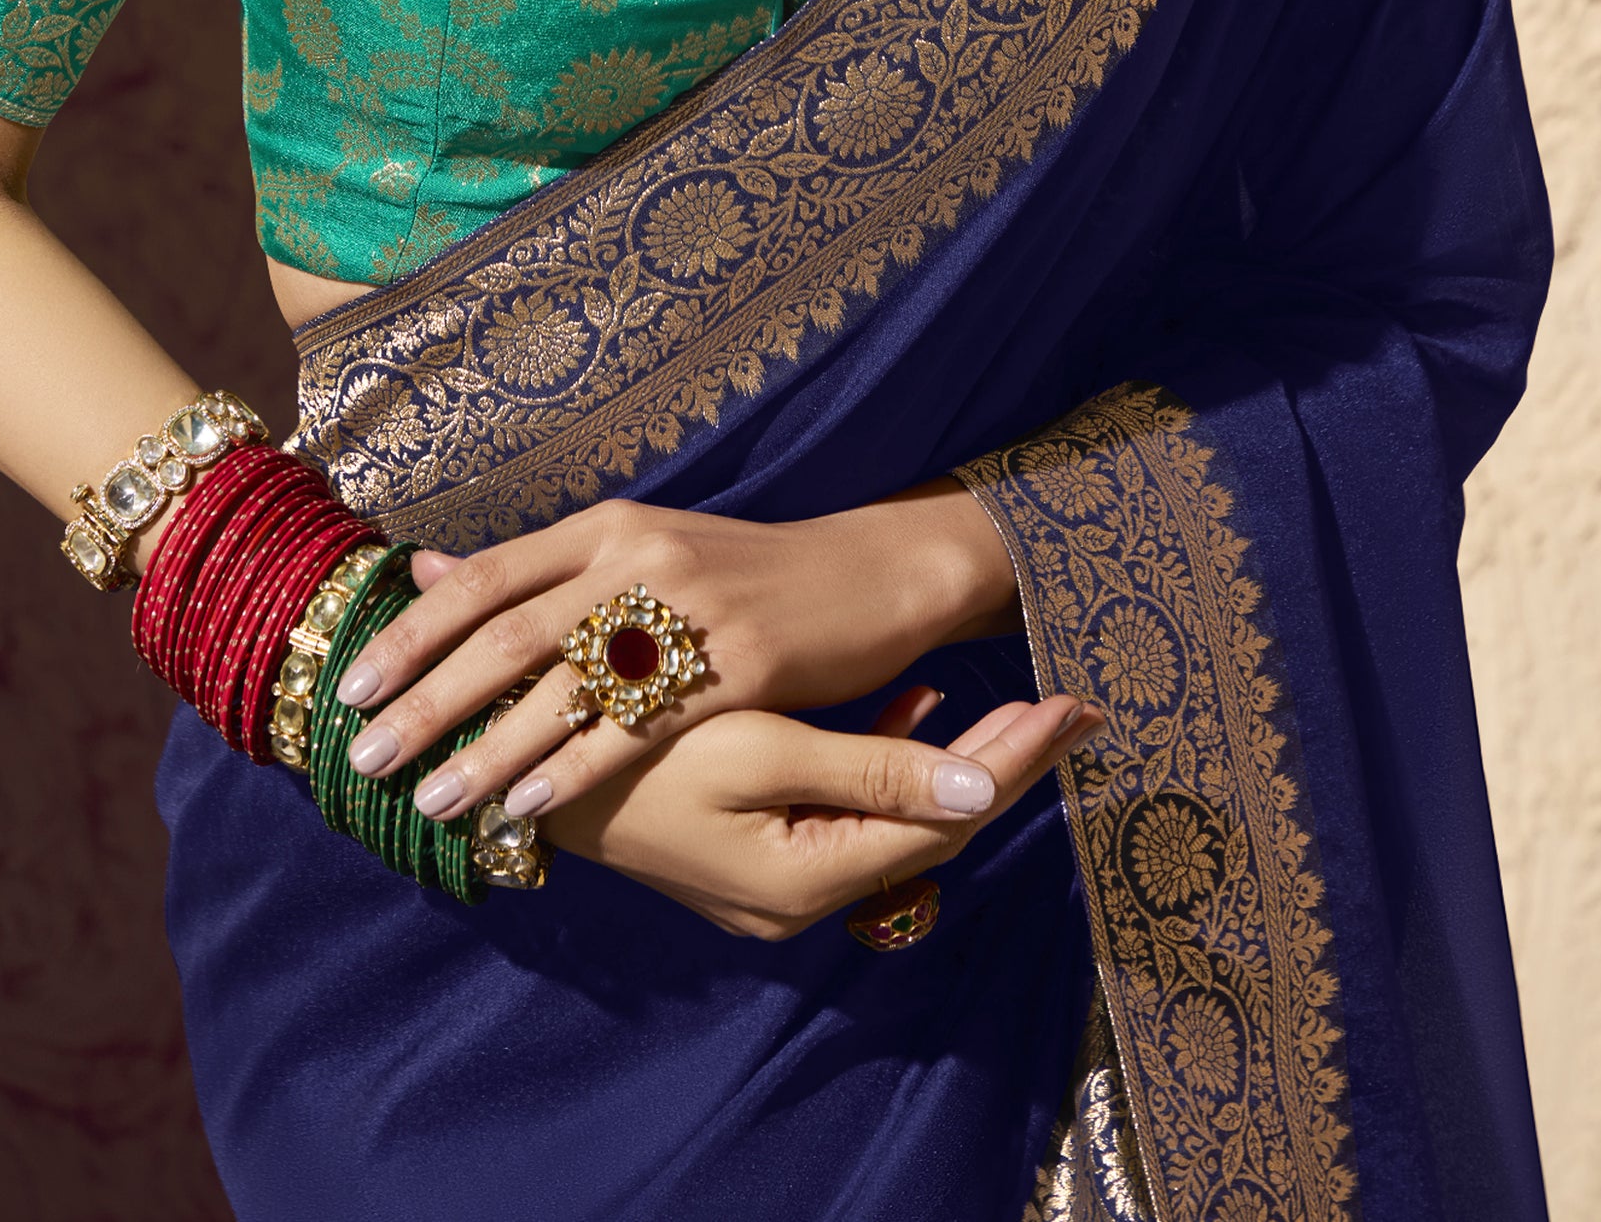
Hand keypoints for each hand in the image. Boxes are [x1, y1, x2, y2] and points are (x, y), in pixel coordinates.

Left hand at [333, 485, 1020, 828]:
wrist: (871, 572)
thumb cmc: (746, 577)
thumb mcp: (642, 549)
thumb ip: (542, 569)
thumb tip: (430, 572)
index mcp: (605, 525)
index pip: (485, 580)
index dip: (412, 634)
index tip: (350, 687)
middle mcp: (634, 554)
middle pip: (505, 633)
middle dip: (425, 700)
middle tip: (362, 756)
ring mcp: (687, 606)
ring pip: (561, 686)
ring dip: (487, 750)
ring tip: (431, 801)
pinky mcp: (737, 661)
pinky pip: (638, 724)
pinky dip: (575, 767)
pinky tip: (531, 806)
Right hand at [541, 686, 1104, 939]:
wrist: (527, 778)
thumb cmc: (641, 757)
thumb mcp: (760, 751)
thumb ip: (871, 766)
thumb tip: (980, 781)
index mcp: (812, 878)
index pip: (947, 815)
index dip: (1015, 759)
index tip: (1073, 705)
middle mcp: (803, 897)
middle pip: (931, 821)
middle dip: (1005, 758)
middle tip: (1072, 702)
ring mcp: (779, 882)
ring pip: (896, 815)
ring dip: (951, 759)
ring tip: (1020, 704)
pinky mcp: (758, 854)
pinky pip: (850, 809)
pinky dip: (885, 759)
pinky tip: (914, 707)